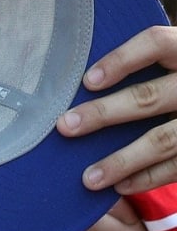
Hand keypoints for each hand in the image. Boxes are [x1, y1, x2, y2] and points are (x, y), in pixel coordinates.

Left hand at [55, 24, 176, 193]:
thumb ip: (154, 62)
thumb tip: (88, 81)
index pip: (159, 43)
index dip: (123, 59)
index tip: (88, 80)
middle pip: (150, 97)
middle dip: (104, 114)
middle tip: (66, 126)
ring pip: (164, 139)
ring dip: (123, 160)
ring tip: (89, 178)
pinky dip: (149, 178)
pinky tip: (120, 186)